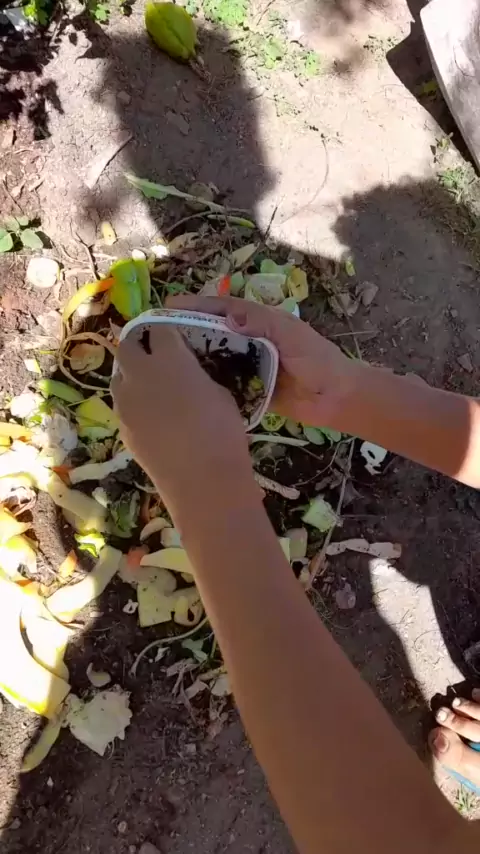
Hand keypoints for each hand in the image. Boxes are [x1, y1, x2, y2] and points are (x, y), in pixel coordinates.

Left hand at [111, 325, 252, 502]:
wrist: (201, 479)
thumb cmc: (222, 432)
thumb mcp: (219, 392)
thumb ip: (197, 375)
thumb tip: (188, 374)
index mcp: (170, 358)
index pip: (160, 328)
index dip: (167, 329)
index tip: (175, 335)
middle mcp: (140, 374)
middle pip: (128, 346)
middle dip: (139, 344)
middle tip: (155, 353)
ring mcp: (126, 402)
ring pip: (119, 376)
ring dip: (131, 373)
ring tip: (151, 385)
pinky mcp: (121, 426)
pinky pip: (123, 405)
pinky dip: (133, 402)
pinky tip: (151, 415)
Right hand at [168, 296, 356, 425]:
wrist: (337, 399)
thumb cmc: (319, 360)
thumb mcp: (292, 335)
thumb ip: (262, 324)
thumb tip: (227, 319)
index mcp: (259, 323)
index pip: (222, 310)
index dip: (196, 307)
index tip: (168, 307)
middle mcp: (249, 342)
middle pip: (212, 333)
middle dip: (186, 332)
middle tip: (155, 337)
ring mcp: (247, 366)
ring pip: (214, 359)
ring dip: (192, 359)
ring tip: (161, 363)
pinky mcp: (249, 390)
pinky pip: (223, 385)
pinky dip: (207, 385)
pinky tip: (185, 390)